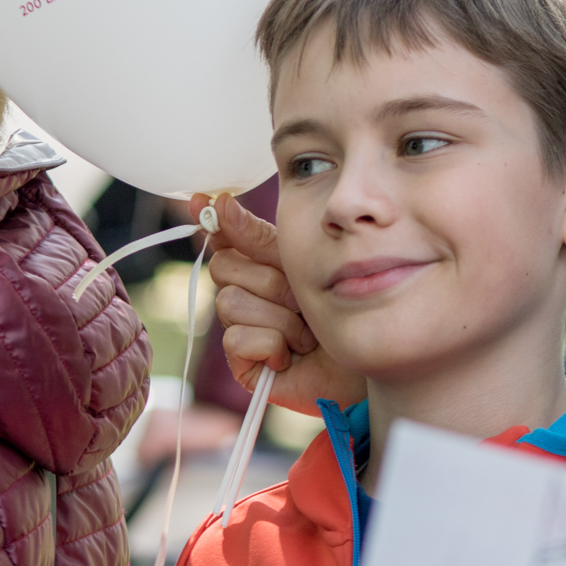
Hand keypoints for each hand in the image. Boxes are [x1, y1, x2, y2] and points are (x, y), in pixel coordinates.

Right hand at [190, 193, 366, 416]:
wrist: (365, 364)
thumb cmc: (341, 313)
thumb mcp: (303, 265)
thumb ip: (259, 238)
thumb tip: (219, 202)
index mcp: (259, 265)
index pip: (223, 237)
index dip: (210, 219)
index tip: (199, 201)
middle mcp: (244, 294)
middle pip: (224, 265)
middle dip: (270, 281)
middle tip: (301, 300)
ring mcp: (240, 329)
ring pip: (231, 302)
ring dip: (280, 319)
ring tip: (306, 335)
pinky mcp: (241, 363)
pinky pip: (237, 339)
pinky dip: (272, 346)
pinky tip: (290, 356)